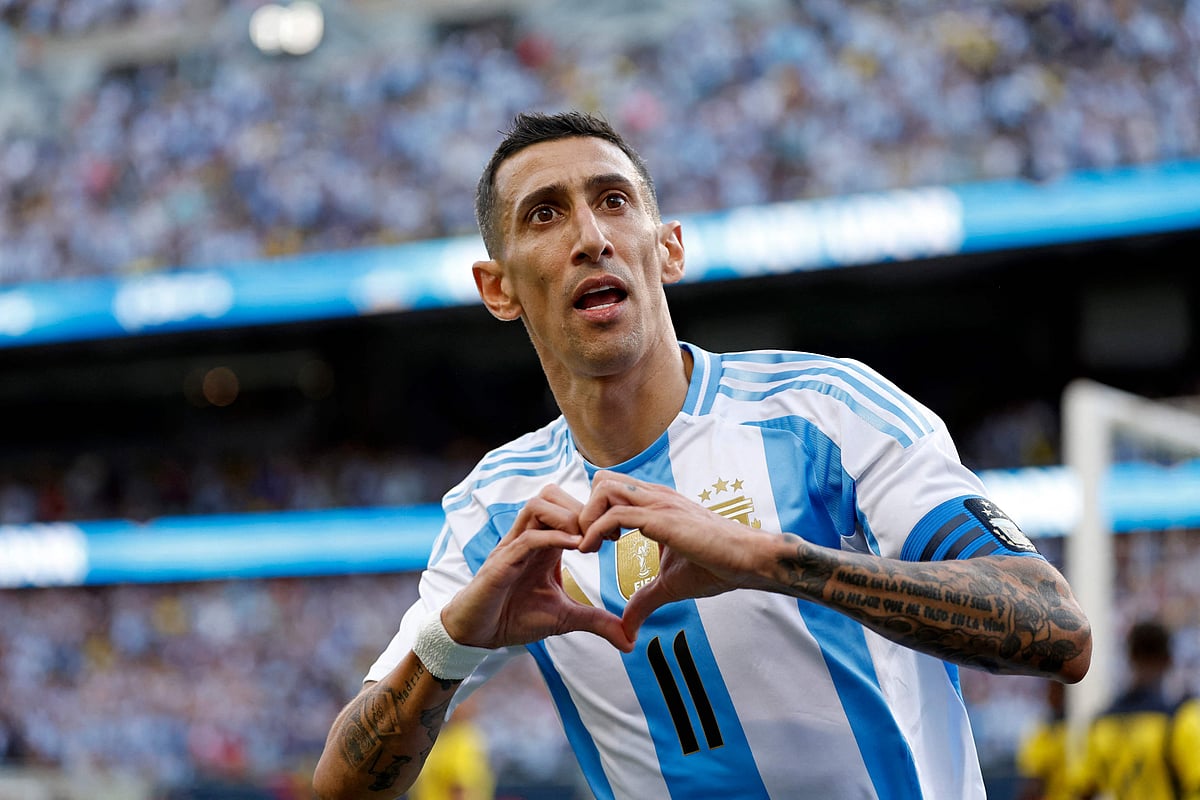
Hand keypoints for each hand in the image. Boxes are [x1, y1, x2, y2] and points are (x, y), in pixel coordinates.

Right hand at [442, 483, 633, 652]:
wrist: (479, 634)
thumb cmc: (515, 617)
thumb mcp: (566, 618)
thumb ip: (597, 621)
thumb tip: (629, 641)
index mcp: (544, 542)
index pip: (567, 506)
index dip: (593, 513)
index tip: (615, 536)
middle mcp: (528, 537)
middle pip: (552, 494)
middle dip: (582, 508)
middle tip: (603, 535)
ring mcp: (513, 546)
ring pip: (538, 504)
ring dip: (567, 517)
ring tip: (586, 542)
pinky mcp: (502, 562)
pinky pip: (528, 537)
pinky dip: (553, 537)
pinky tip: (575, 549)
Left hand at [579, 471, 769, 639]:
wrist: (748, 560)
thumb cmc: (715, 566)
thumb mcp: (669, 584)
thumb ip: (644, 601)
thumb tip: (627, 627)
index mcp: (656, 504)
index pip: (610, 488)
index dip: (594, 512)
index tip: (595, 542)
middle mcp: (654, 497)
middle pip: (601, 480)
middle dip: (584, 509)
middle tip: (589, 542)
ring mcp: (658, 504)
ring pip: (603, 489)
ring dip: (587, 517)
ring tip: (590, 546)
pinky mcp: (662, 518)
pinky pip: (615, 514)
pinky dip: (595, 531)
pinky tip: (594, 551)